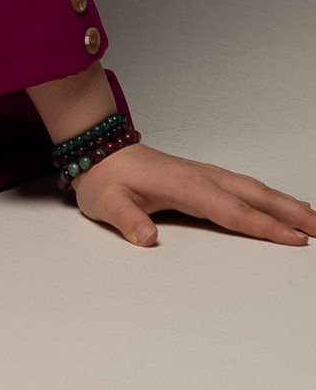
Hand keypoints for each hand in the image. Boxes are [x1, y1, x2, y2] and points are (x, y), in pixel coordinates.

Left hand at [73, 141, 315, 247]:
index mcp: (186, 186)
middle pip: (254, 196)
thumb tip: (145, 237)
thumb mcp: (107, 202)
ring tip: (313, 219)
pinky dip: (267, 197)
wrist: (96, 150)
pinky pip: (243, 188)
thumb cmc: (104, 178)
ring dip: (284, 203)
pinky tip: (279, 204)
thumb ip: (126, 220)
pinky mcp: (202, 178)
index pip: (232, 211)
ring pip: (253, 189)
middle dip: (290, 212)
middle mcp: (201, 177)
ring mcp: (204, 175)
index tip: (295, 239)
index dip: (264, 226)